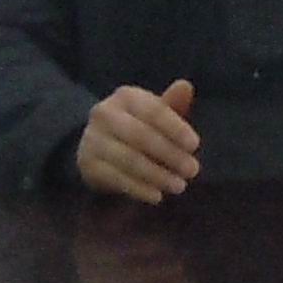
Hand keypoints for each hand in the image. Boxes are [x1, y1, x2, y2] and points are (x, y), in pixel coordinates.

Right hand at [75, 80, 200, 203]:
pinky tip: (157, 196)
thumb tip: (186, 86)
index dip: (175, 127)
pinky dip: (139, 189)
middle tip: (192, 170)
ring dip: (156, 174)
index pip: (153, 110)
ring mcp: (92, 139)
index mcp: (126, 97)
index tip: (195, 145)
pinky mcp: (88, 164)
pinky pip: (116, 178)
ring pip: (128, 159)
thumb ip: (172, 104)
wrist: (96, 146)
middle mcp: (104, 114)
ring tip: (179, 186)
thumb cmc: (135, 127)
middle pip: (140, 135)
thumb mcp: (153, 114)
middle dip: (169, 153)